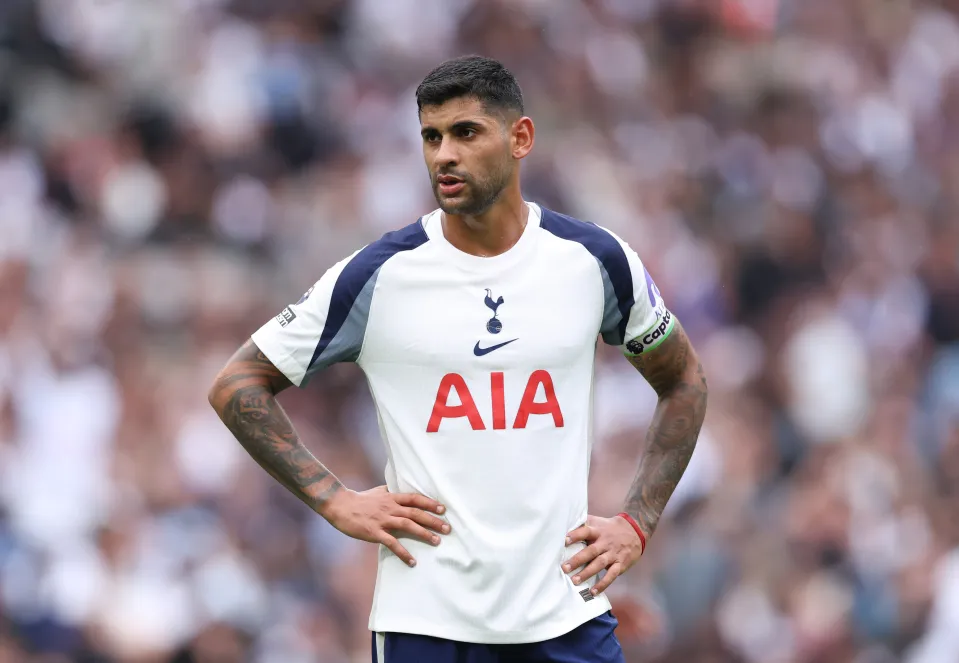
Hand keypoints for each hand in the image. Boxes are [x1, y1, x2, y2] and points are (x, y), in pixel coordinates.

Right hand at [321, 486, 450, 566]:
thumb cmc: (359, 499)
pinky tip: (412, 561)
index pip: (415, 499)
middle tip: (447, 528)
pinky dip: (403, 553)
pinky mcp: (374, 533)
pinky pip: (392, 544)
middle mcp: (390, 507)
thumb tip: (399, 489)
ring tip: (437, 541)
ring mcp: (383, 520)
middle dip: (433, 520)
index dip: (429, 503)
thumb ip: (390, 492)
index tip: (443, 509)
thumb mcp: (377, 492)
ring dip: (424, 534)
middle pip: (416, 513)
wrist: (340, 506)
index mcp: (392, 497)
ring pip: (408, 526)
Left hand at [562, 514, 643, 595]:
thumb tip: (565, 526)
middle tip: (565, 568)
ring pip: (599, 564)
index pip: (586, 531)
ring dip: (587, 573)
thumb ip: (584, 524)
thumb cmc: (610, 528)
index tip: (564, 541)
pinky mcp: (620, 564)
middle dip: (577, 560)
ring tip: (575, 581)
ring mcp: (613, 554)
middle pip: (591, 551)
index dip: (576, 535)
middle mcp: (605, 542)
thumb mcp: (598, 522)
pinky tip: (593, 591)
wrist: (635, 531)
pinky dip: (603, 584)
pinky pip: (611, 575)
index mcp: (598, 531)